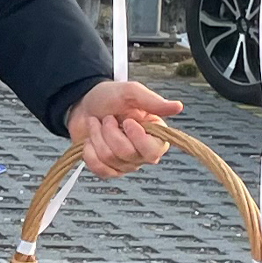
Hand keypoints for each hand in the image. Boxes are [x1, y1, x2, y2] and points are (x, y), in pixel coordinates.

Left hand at [66, 80, 183, 178]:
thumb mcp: (131, 92)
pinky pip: (99, 169)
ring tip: (97, 124)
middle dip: (110, 132)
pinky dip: (89, 152)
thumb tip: (178, 107)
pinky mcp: (108, 169)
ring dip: (97, 136)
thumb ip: (153, 101)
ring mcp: (126, 163)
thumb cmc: (109, 97)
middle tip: (107, 118)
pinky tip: (90, 140)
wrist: (83, 105)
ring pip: (109, 159)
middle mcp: (143, 153)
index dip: (137, 137)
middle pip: (127, 154)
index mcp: (155, 135)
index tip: (127, 121)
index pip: (153, 150)